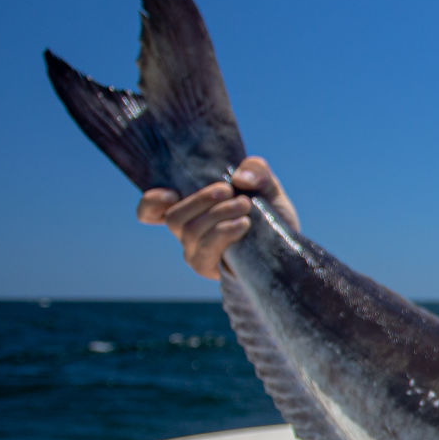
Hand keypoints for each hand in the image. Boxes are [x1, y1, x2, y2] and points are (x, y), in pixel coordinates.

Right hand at [136, 156, 298, 279]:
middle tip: (229, 190)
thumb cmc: (269, 215)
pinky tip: (243, 224)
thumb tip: (240, 177)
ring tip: (244, 206)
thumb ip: (256, 171)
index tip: (170, 194)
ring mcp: (195, 252)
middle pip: (173, 217)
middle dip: (200, 200)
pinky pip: (206, 250)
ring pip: (190, 231)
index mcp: (190, 209)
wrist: (288, 249)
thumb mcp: (267, 186)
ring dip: (217, 214)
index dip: (150, 204)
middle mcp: (186, 232)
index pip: (151, 211)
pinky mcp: (209, 268)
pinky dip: (223, 232)